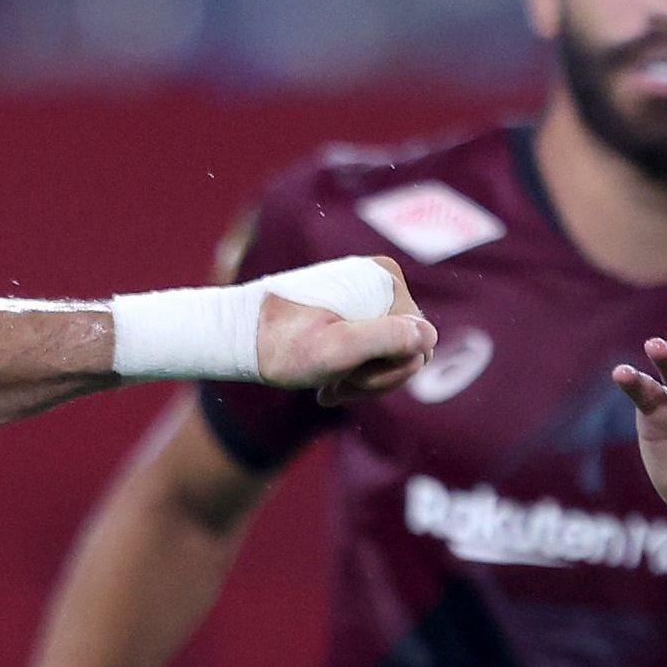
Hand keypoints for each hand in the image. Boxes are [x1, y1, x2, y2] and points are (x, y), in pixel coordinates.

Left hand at [254, 283, 434, 402]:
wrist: (239, 337)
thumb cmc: (281, 347)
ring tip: (328, 385)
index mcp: (386, 279)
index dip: (387, 374)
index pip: (420, 344)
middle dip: (375, 378)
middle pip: (409, 349)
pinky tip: (327, 381)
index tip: (345, 381)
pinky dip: (354, 371)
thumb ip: (383, 340)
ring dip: (363, 379)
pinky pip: (375, 349)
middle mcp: (384, 279)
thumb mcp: (334, 350)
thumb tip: (427, 336)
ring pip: (393, 355)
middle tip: (335, 387)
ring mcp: (371, 294)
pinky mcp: (357, 308)